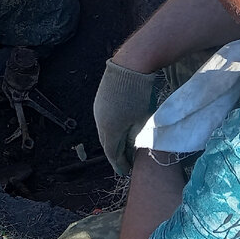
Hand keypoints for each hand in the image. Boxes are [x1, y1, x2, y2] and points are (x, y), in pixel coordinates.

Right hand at [93, 60, 158, 175]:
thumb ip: (135, 137)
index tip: (127, 172)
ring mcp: (97, 110)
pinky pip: (104, 120)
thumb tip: (131, 147)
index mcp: (109, 130)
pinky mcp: (99, 101)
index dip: (120, 164)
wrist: (130, 66)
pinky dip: (111, 128)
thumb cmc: (140, 95)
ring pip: (104, 132)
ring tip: (123, 146)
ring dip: (113, 140)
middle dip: (116, 154)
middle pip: (107, 144)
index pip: (113, 154)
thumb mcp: (142, 120)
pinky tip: (119, 128)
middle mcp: (99, 122)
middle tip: (126, 162)